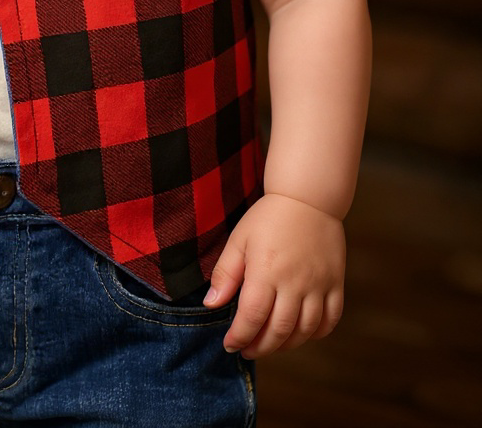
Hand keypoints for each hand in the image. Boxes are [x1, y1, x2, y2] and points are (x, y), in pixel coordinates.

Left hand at [203, 193, 344, 357]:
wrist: (308, 197)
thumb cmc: (269, 217)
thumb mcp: (239, 239)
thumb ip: (226, 274)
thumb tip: (211, 304)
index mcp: (266, 272)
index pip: (252, 318)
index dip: (239, 337)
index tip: (230, 345)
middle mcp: (294, 283)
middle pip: (279, 331)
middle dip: (260, 347)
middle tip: (248, 350)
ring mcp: (318, 285)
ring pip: (305, 330)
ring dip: (286, 345)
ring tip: (271, 344)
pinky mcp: (336, 283)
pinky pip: (330, 320)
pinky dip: (316, 334)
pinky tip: (302, 333)